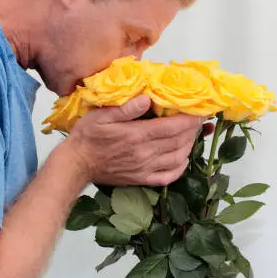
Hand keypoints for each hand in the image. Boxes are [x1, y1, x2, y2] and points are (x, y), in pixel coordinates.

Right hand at [67, 94, 204, 185]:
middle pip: (178, 141)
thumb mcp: (101, 115)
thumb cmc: (87, 136)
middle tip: (198, 119)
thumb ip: (126, 108)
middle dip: (192, 130)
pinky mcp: (141, 179)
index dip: (189, 119)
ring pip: (177, 158)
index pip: (172, 127)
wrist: (77, 164)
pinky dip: (180, 167)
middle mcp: (144, 153)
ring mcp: (144, 168)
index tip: (199, 110)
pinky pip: (168, 176)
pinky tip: (182, 158)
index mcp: (136, 135)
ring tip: (191, 134)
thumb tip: (147, 98)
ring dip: (189, 146)